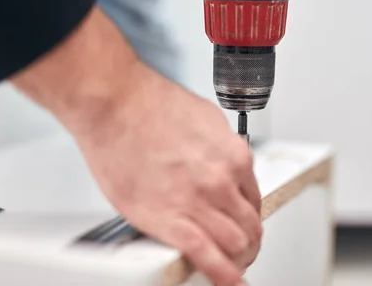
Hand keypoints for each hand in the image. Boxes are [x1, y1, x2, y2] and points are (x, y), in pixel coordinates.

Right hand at [12, 7, 261, 285]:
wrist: (116, 104)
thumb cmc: (151, 105)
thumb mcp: (206, 118)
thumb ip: (220, 146)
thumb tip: (222, 164)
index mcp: (234, 156)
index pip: (255, 199)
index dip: (249, 216)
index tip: (243, 223)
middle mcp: (222, 180)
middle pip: (250, 226)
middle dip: (249, 242)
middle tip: (242, 251)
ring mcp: (198, 202)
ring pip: (235, 245)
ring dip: (238, 260)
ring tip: (232, 267)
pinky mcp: (169, 219)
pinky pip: (206, 256)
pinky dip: (222, 276)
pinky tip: (228, 282)